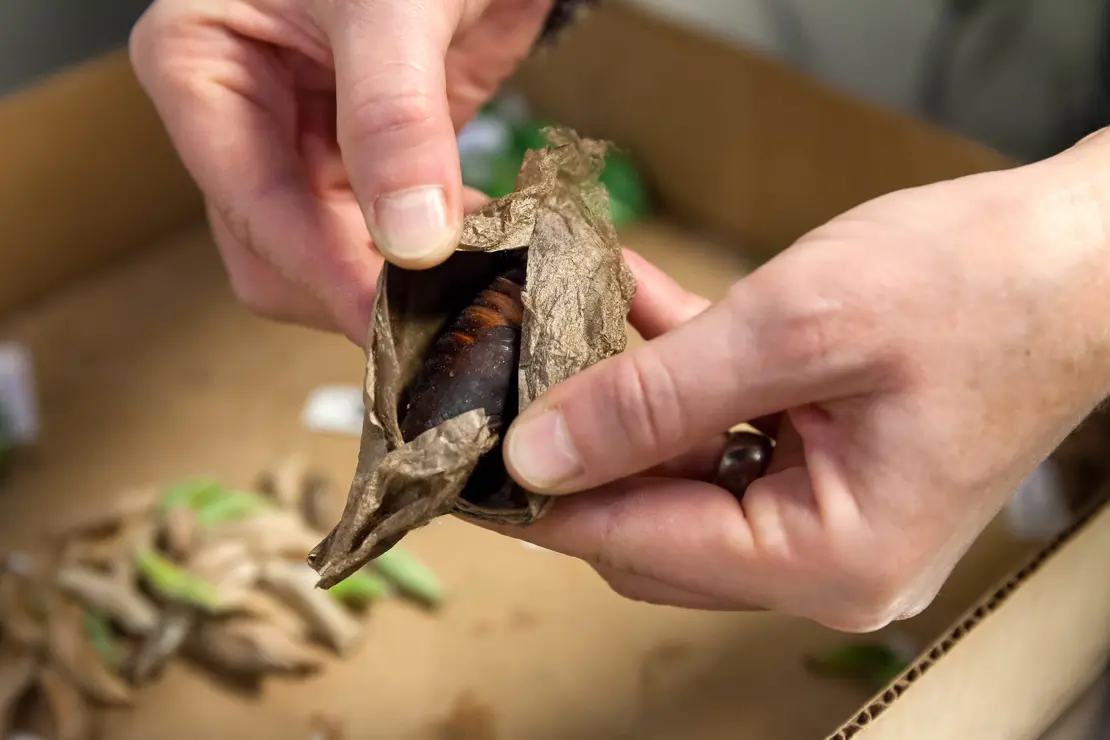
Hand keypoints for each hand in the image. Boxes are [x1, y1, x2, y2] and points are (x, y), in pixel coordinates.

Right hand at [129, 0, 553, 343]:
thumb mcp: (388, 6)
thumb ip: (393, 116)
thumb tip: (410, 236)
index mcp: (200, 68)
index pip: (250, 205)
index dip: (322, 269)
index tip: (389, 319)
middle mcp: (242, 120)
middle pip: (281, 252)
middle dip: (359, 290)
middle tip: (443, 322)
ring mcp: (306, 145)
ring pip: (338, 258)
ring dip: (407, 286)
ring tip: (481, 297)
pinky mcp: (370, 161)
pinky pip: (394, 236)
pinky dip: (445, 256)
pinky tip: (496, 262)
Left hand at [494, 132, 1109, 631]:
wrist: (1082, 255)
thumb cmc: (977, 286)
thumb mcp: (796, 327)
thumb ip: (656, 396)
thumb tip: (542, 454)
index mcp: (826, 556)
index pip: (637, 545)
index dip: (543, 496)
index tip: (466, 451)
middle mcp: (825, 563)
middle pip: (651, 527)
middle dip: (580, 449)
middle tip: (512, 375)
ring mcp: (828, 522)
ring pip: (679, 483)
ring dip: (624, 408)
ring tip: (568, 329)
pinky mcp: (830, 473)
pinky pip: (723, 444)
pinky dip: (677, 388)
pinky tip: (634, 318)